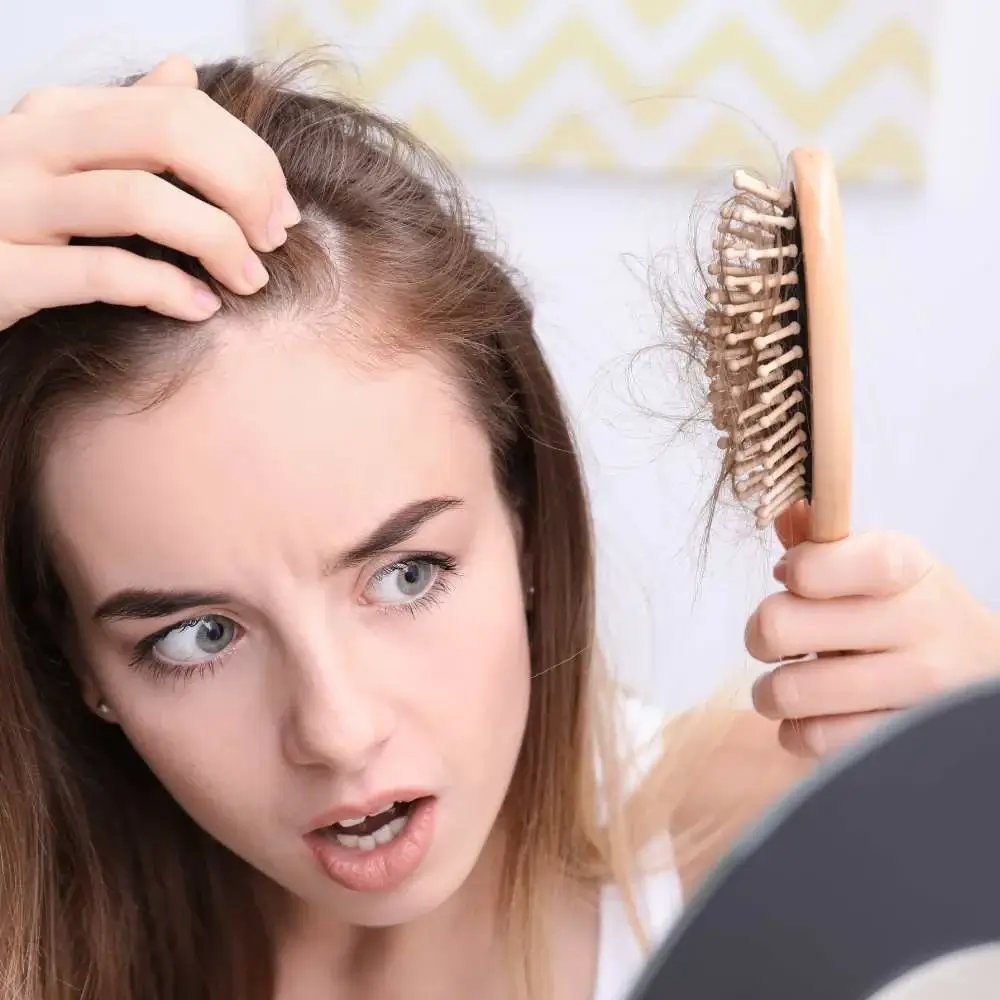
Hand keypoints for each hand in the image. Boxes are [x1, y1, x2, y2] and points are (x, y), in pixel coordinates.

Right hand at [0, 54, 298, 330]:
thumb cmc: (18, 225)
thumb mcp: (67, 161)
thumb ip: (126, 123)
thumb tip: (182, 73)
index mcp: (56, 114)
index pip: (178, 107)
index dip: (249, 156)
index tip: (280, 209)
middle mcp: (29, 145)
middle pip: (166, 134)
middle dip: (243, 185)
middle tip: (274, 238)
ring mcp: (10, 205)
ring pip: (138, 199)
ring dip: (217, 242)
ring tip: (249, 279)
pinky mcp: (3, 272)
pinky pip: (103, 272)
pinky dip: (168, 290)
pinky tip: (201, 307)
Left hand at [746, 502, 999, 757]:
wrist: (983, 667)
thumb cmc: (909, 607)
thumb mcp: (878, 562)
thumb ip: (823, 542)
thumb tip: (785, 513)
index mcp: (902, 566)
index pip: (814, 564)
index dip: (791, 572)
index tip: (796, 580)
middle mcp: (915, 621)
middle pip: (779, 625)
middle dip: (759, 635)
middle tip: (773, 641)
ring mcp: (916, 684)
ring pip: (790, 690)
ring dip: (770, 691)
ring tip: (785, 684)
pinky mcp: (903, 736)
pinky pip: (813, 737)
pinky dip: (796, 730)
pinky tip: (812, 716)